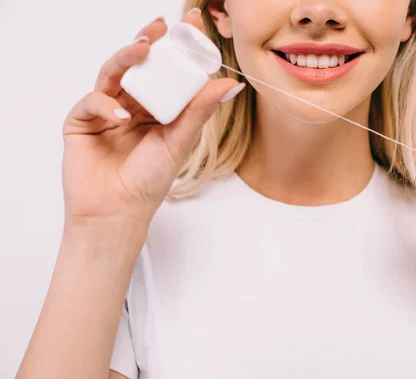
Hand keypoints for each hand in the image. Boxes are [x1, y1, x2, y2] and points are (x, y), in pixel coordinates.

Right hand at [62, 12, 240, 225]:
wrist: (117, 213)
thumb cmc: (149, 181)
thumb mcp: (179, 141)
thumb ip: (199, 110)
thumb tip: (231, 84)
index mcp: (158, 109)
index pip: (168, 72)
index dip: (178, 48)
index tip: (192, 24)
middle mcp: (132, 105)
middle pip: (140, 65)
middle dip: (151, 42)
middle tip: (163, 25)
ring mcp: (105, 111)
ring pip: (113, 73)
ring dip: (127, 58)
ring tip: (143, 47)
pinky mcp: (82, 121)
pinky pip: (92, 100)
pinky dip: (105, 103)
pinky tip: (121, 113)